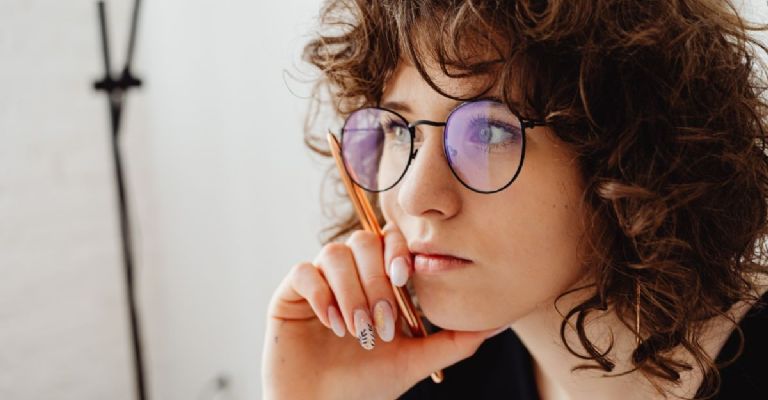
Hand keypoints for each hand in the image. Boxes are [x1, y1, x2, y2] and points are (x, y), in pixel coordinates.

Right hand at [261, 224, 503, 399]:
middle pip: (362, 242)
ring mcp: (318, 282)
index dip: (398, 251)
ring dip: (351, 292)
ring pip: (334, 254)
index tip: (406, 279)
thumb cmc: (366, 386)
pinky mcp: (289, 294)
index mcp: (376, 281)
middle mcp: (348, 275)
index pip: (389, 242)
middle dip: (376, 281)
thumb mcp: (416, 360)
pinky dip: (321, 295)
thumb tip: (497, 323)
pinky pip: (303, 272)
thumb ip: (455, 341)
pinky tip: (332, 324)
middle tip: (381, 323)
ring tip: (357, 330)